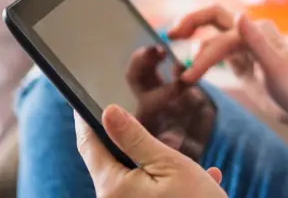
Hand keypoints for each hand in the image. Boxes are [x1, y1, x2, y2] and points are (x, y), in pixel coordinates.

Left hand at [75, 104, 225, 197]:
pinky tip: (203, 182)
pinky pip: (151, 195)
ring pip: (137, 178)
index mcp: (112, 186)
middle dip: (137, 146)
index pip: (88, 145)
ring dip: (162, 168)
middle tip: (163, 137)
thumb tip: (108, 112)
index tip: (84, 99)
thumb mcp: (170, 165)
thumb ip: (135, 138)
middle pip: (113, 161)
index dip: (86, 119)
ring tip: (198, 170)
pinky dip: (170, 186)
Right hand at [167, 5, 287, 125]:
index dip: (204, 56)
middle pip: (214, 18)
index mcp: (259, 31)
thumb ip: (257, 42)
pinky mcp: (241, 63)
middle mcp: (250, 34)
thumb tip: (239, 15)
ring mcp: (245, 47)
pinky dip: (202, 58)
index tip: (188, 77)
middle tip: (170, 34)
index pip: (222, 37)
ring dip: (195, 43)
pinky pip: (217, 54)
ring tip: (178, 58)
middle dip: (191, 22)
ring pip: (213, 37)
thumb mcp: (277, 68)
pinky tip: (190, 68)